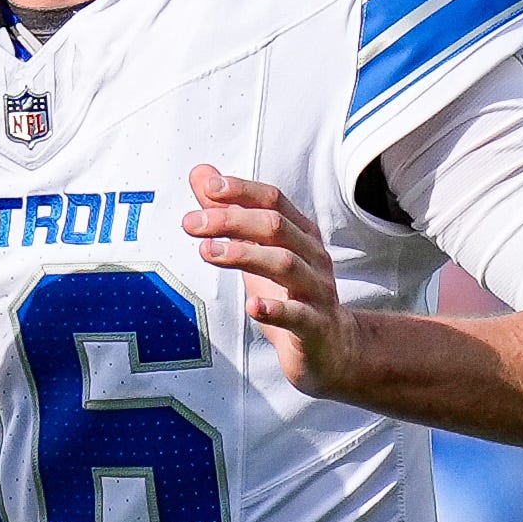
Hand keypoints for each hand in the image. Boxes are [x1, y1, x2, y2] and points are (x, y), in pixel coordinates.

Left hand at [187, 164, 357, 401]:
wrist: (331, 348)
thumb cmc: (289, 294)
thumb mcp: (257, 250)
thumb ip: (229, 213)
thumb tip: (200, 173)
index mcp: (300, 234)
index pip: (273, 200)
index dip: (242, 190)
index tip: (208, 188)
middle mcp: (312, 256)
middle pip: (276, 227)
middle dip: (231, 220)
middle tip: (191, 224)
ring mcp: (317, 291)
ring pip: (285, 264)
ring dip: (244, 254)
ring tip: (208, 253)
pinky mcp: (316, 327)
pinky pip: (298, 315)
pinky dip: (276, 309)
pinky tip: (253, 306)